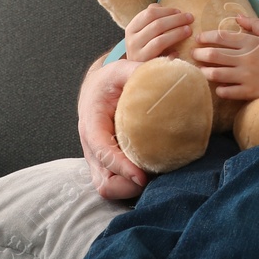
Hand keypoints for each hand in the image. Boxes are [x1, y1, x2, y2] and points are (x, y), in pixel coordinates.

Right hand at [78, 57, 147, 199]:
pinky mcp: (107, 166)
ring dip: (131, 189)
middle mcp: (91, 148)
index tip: (142, 177)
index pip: (102, 152)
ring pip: (108, 188)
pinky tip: (153, 174)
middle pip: (103, 181)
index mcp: (92, 125)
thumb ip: (136, 71)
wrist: (96, 91)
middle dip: (127, 186)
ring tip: (156, 177)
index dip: (121, 167)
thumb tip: (166, 70)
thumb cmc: (109, 82)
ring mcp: (97, 160)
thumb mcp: (119, 71)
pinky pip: (116, 185)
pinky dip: (132, 186)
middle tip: (155, 177)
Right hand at [124, 3, 194, 61]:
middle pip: (156, 24)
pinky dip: (172, 52)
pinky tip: (180, 50)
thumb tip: (158, 5)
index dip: (167, 10)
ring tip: (189, 30)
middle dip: (176, 19)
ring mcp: (137, 54)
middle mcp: (131, 40)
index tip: (179, 11)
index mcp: (131, 28)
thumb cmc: (145, 49)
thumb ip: (151, 19)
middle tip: (190, 18)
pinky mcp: (145, 66)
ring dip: (177, 33)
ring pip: (160, 39)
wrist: (135, 74)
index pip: (149, 13)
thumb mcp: (144, 32)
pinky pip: (162, 56)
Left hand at [193, 15, 258, 99]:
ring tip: (199, 71)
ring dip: (205, 72)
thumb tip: (237, 17)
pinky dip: (219, 89)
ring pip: (217, 74)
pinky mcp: (250, 91)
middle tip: (193, 54)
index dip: (206, 37)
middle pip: (214, 54)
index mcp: (251, 42)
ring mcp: (247, 76)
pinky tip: (217, 87)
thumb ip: (255, 24)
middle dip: (199, 53)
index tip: (198, 39)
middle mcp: (246, 58)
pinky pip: (228, 92)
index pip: (222, 37)